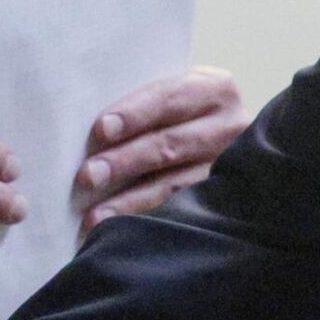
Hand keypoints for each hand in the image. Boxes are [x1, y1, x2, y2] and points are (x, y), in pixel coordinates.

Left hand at [75, 66, 247, 232]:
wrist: (215, 139)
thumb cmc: (178, 116)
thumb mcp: (172, 99)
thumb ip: (144, 103)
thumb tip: (93, 127)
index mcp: (214, 89)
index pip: (169, 98)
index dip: (134, 114)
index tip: (101, 130)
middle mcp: (230, 126)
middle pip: (171, 144)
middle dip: (126, 160)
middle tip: (89, 175)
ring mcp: (229, 167)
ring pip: (176, 184)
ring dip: (130, 200)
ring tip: (95, 215)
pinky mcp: (222, 202)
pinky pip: (181, 213)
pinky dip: (146, 220)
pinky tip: (118, 231)